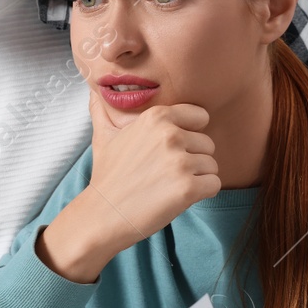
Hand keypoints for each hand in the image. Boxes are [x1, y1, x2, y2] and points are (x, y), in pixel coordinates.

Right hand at [36, 94, 219, 282]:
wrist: (102, 215)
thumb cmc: (107, 176)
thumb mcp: (104, 136)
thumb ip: (103, 111)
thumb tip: (94, 92)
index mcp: (156, 117)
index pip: (200, 116)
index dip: (189, 135)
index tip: (172, 150)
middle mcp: (170, 135)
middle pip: (207, 144)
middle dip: (193, 160)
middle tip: (165, 174)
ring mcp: (180, 162)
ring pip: (212, 166)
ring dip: (196, 178)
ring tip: (169, 186)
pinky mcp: (187, 188)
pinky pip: (214, 185)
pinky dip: (201, 194)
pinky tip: (177, 197)